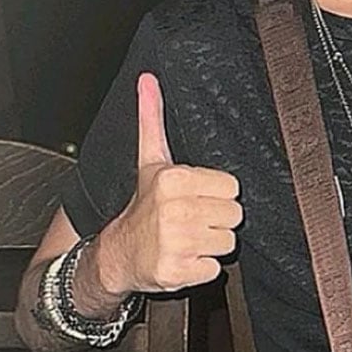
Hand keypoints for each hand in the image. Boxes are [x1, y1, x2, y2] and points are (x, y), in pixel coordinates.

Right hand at [95, 73, 242, 295]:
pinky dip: (202, 267)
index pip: (233, 187)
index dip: (217, 194)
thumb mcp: (150, 160)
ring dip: (211, 244)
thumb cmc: (143, 204)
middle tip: (193, 219)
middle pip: (234, 215)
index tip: (196, 197)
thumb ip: (153, 118)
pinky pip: (214, 269)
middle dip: (217, 219)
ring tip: (188, 237)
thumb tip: (147, 78)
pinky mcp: (177, 272)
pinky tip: (183, 257)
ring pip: (228, 242)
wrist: (117, 253)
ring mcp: (175, 243)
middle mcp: (175, 210)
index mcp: (175, 179)